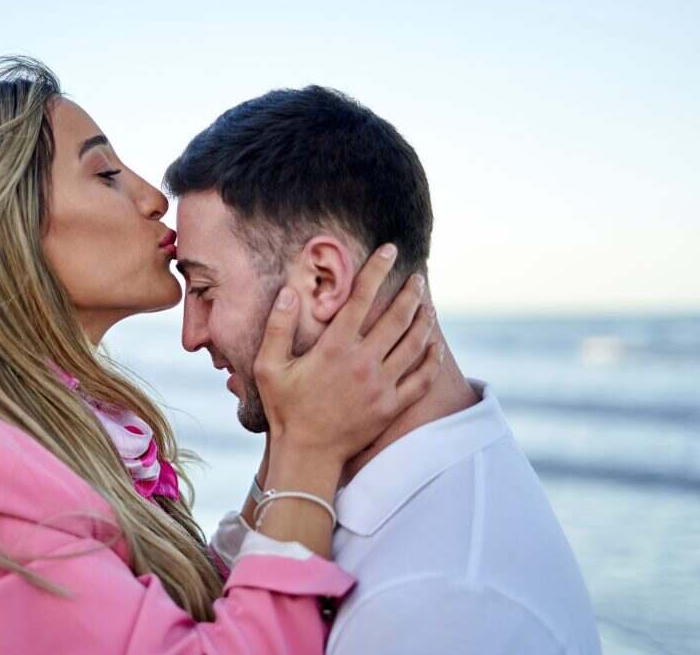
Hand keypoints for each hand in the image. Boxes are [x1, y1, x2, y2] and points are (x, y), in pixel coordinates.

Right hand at [253, 243, 442, 467]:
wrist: (307, 454)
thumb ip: (278, 326)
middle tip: (418, 278)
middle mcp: (364, 363)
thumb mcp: (269, 366)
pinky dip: (431, 358)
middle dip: (411, 292)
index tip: (389, 249)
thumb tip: (288, 290)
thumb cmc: (285, 408)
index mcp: (335, 348)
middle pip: (397, 317)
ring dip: (424, 319)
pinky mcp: (392, 406)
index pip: (362, 298)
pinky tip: (434, 345)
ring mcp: (382, 385)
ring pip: (415, 343)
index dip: (377, 269)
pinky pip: (422, 377)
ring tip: (428, 304)